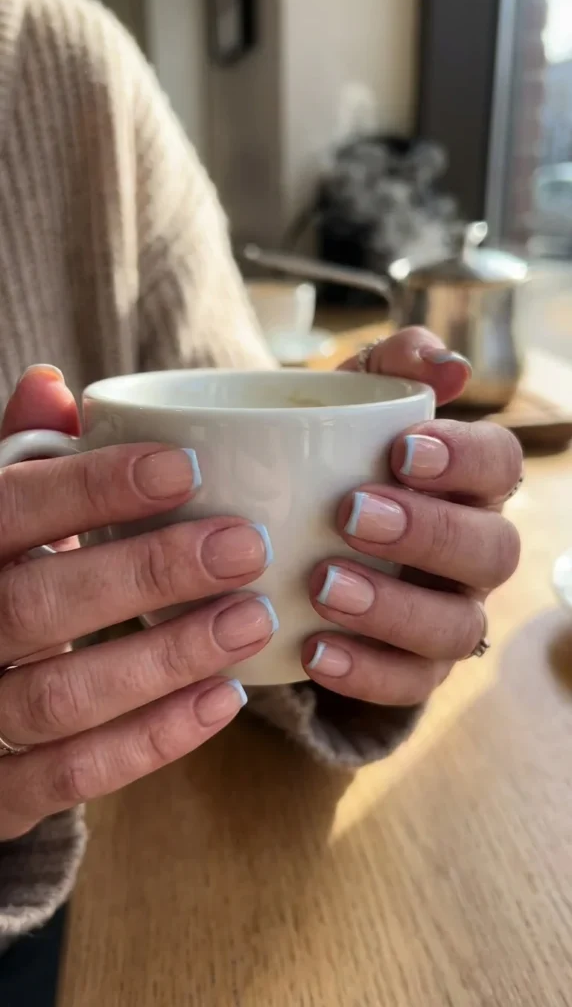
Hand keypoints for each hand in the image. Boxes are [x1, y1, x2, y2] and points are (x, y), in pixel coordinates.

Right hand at [0, 367, 275, 839]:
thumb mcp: (0, 522)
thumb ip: (24, 461)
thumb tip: (51, 383)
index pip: (7, 509)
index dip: (91, 488)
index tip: (185, 467)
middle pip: (37, 604)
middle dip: (148, 573)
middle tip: (247, 546)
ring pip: (59, 697)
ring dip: (165, 658)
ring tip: (253, 620)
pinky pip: (67, 776)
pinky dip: (150, 740)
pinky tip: (223, 699)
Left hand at [302, 329, 521, 703]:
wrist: (287, 535)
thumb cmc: (329, 459)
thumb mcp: (344, 403)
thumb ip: (388, 368)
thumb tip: (446, 363)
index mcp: (468, 483)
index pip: (499, 465)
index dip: (464, 460)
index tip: (400, 450)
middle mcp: (473, 551)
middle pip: (491, 551)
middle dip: (428, 534)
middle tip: (350, 515)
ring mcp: (449, 615)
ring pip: (457, 627)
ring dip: (395, 609)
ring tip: (323, 586)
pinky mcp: (415, 669)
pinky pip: (411, 685)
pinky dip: (367, 674)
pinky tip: (313, 650)